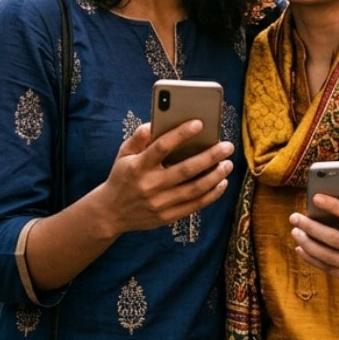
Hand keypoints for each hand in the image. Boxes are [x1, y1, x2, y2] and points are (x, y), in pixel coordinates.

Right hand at [90, 122, 232, 235]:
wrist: (110, 213)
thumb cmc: (122, 177)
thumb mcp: (123, 154)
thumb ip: (138, 137)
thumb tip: (154, 122)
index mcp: (137, 166)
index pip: (162, 147)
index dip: (181, 134)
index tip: (199, 123)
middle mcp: (149, 185)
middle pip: (185, 169)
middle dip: (210, 156)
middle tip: (227, 146)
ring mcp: (159, 203)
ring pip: (194, 189)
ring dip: (215, 176)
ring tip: (228, 163)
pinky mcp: (166, 217)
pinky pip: (194, 205)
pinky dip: (211, 194)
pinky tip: (222, 183)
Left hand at [290, 193, 338, 289]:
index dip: (334, 206)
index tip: (315, 197)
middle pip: (336, 239)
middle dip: (312, 227)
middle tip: (295, 217)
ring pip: (330, 257)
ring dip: (308, 243)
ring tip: (295, 231)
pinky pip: (331, 269)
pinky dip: (313, 259)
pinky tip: (301, 248)